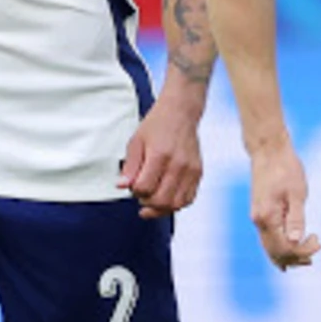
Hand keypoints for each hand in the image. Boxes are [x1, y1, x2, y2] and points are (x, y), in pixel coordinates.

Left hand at [118, 93, 205, 217]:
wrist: (180, 113)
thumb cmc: (157, 125)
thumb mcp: (136, 142)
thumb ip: (129, 166)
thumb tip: (122, 186)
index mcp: (159, 155)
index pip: (144, 188)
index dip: (134, 191)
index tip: (133, 185)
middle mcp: (178, 164)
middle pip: (161, 200)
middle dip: (147, 203)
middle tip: (141, 196)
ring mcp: (190, 170)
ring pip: (176, 204)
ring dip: (162, 208)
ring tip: (153, 202)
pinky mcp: (198, 173)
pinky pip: (189, 199)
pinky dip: (176, 204)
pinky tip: (167, 199)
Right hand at [245, 145, 318, 268]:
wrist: (268, 151)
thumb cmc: (285, 168)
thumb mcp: (297, 193)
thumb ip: (296, 218)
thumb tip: (296, 240)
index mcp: (268, 217)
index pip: (285, 247)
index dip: (302, 251)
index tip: (318, 243)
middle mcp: (259, 221)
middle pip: (275, 252)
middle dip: (295, 258)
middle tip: (314, 255)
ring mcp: (257, 217)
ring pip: (269, 247)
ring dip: (287, 254)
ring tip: (306, 258)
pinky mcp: (259, 212)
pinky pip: (268, 237)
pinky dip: (280, 245)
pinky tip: (291, 247)